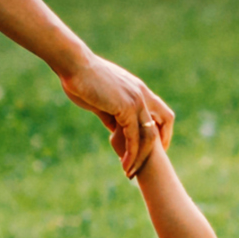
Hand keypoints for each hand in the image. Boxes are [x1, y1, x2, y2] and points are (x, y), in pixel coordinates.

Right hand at [57, 50, 171, 174]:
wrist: (74, 65)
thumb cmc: (82, 79)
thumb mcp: (101, 100)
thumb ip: (111, 115)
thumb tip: (115, 130)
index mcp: (138, 90)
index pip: (161, 112)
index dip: (161, 130)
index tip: (153, 147)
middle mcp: (142, 94)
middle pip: (164, 122)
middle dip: (159, 146)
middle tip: (147, 164)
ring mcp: (136, 100)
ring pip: (149, 135)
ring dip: (141, 157)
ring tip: (130, 172)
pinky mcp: (126, 108)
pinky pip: (134, 137)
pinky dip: (131, 153)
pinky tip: (124, 164)